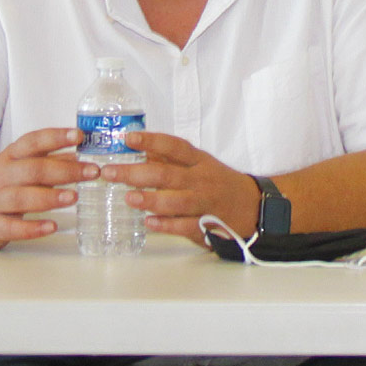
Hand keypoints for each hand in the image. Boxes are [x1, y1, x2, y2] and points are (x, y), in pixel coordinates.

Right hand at [0, 127, 96, 248]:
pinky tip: (52, 226)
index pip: (32, 142)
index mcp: (9, 157)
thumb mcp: (18, 166)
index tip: (79, 135)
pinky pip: (12, 227)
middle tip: (92, 171)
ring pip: (21, 197)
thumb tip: (78, 152)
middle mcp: (1, 176)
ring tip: (74, 197)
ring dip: (49, 197)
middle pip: (32, 170)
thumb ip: (46, 159)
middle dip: (64, 170)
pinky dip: (32, 228)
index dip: (55, 137)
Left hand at [103, 131, 260, 245]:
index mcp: (200, 161)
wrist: (255, 207)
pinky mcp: (209, 225)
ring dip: (151, 200)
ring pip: (177, 201)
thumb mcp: (200, 164)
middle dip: (136, 174)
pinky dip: (168, 225)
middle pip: (168, 175)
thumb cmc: (219, 182)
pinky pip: (187, 225)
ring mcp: (206, 203)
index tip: (127, 139)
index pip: (174, 147)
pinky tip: (149, 222)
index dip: (151, 141)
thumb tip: (140, 149)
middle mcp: (202, 180)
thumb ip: (171, 159)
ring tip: (128, 198)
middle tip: (110, 173)